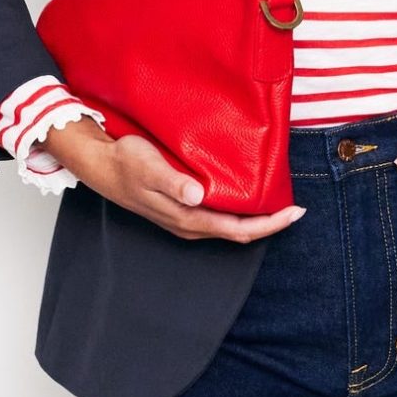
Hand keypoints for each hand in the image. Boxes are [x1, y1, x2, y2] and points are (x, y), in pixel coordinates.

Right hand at [50, 114, 305, 241]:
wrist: (100, 164)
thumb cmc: (125, 162)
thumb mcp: (148, 167)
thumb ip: (173, 182)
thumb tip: (198, 196)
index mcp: (187, 218)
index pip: (238, 230)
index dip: (270, 224)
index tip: (294, 212)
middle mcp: (190, 225)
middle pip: (240, 233)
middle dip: (270, 224)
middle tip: (296, 208)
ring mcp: (186, 220)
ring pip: (231, 228)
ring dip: (256, 219)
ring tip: (278, 202)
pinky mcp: (183, 210)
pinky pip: (220, 218)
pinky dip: (240, 212)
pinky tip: (249, 197)